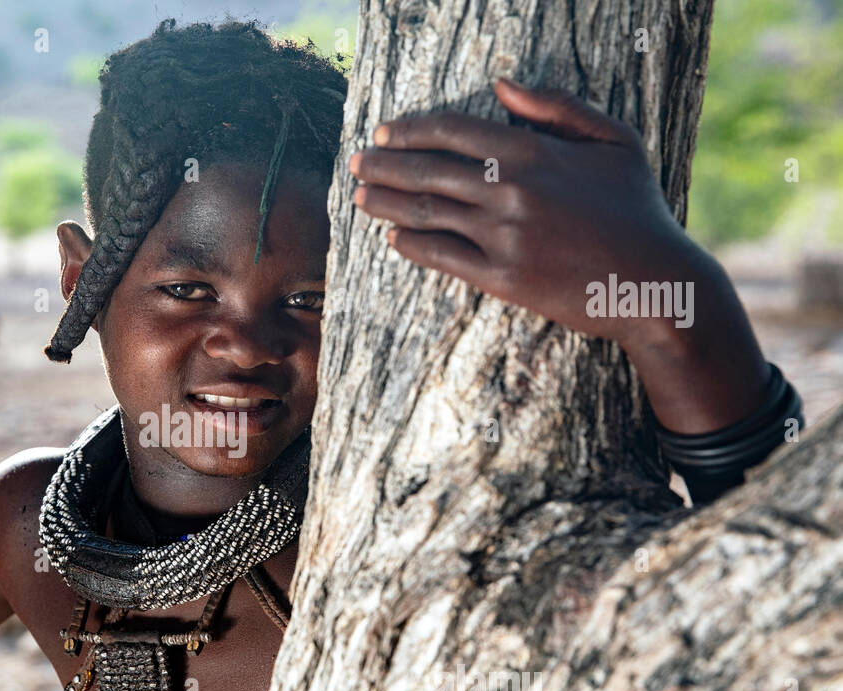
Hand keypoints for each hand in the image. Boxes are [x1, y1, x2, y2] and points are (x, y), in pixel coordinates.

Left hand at [349, 79, 718, 347]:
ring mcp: (503, 237)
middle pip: (428, 171)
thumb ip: (557, 108)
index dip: (411, 130)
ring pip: (427, 214)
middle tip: (356, 163)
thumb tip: (501, 86)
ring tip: (359, 198)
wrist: (654, 284)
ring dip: (385, 203)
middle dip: (383, 165)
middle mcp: (510, 192)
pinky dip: (412, 245)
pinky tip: (392, 237)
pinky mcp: (501, 279)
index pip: (452, 131)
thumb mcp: (614, 142)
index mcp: (533, 152)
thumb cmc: (638, 210)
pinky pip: (443, 257)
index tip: (384, 132)